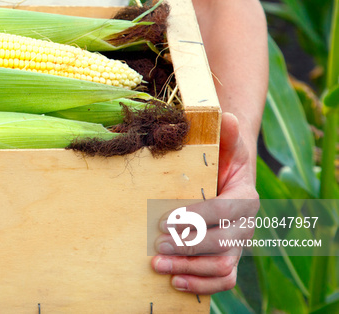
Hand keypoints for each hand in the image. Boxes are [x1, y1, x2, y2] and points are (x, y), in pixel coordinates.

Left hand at [151, 112, 259, 294]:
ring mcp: (237, 246)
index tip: (165, 219)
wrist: (225, 176)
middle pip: (223, 243)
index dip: (196, 217)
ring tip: (158, 266)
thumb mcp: (224, 144)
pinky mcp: (227, 260)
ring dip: (190, 269)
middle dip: (189, 246)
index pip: (224, 210)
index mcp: (246, 198)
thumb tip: (228, 118)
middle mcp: (245, 226)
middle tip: (158, 245)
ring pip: (222, 266)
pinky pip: (222, 281)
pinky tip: (174, 283)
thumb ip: (226, 134)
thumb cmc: (220, 159)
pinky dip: (201, 286)